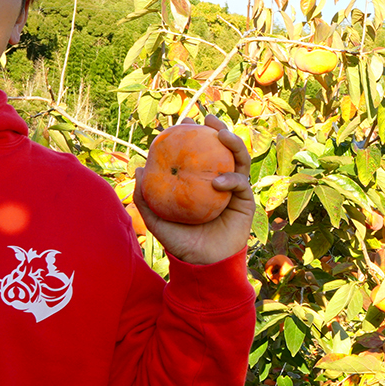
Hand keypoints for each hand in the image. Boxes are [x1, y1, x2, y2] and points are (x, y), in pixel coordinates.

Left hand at [132, 115, 254, 265]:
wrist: (201, 266)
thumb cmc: (179, 243)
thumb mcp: (156, 220)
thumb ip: (146, 197)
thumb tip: (139, 168)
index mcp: (200, 182)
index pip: (200, 153)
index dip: (196, 134)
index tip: (187, 120)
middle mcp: (219, 182)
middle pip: (224, 150)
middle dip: (221, 129)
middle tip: (210, 119)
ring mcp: (234, 192)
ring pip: (240, 160)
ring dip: (234, 143)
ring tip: (222, 135)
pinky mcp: (245, 203)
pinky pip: (242, 184)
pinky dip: (231, 179)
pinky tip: (218, 181)